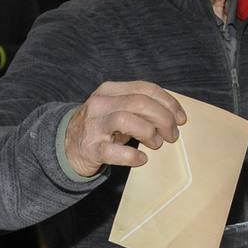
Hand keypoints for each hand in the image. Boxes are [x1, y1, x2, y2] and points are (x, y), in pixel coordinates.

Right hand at [63, 81, 186, 177]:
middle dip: (163, 119)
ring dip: (149, 133)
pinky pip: (113, 151)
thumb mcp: (117, 109)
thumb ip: (140, 107)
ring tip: (157, 144)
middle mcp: (100, 104)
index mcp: (110, 90)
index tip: (181, 118)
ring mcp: (93, 126)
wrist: (66, 146)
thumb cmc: (101, 127)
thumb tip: (173, 115)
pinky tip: (141, 159)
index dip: (168, 102)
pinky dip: (132, 155)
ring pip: (126, 120)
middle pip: (139, 103)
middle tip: (172, 135)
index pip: (145, 88)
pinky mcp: (90, 148)